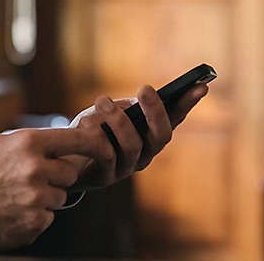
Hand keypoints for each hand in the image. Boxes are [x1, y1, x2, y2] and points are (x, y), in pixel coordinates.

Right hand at [0, 127, 111, 249]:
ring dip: (46, 198)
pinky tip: (14, 211)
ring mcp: (36, 197)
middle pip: (70, 173)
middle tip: (34, 179)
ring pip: (60, 198)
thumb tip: (62, 140)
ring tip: (18, 196)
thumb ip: (32, 142)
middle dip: (58, 178)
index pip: (76, 139)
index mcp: (29, 143)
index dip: (95, 142)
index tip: (105, 146)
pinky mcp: (35, 222)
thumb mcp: (1, 143)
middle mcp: (36, 168)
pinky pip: (48, 218)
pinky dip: (36, 217)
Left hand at [65, 83, 207, 189]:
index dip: (188, 104)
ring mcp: (127, 167)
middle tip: (145, 89)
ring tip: (102, 100)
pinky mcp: (105, 177)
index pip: (175, 118)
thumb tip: (143, 100)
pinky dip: (95, 134)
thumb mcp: (110, 111)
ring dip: (118, 120)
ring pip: (133, 145)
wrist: (63, 157)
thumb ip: (127, 107)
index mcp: (150, 134)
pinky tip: (85, 122)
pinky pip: (106, 156)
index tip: (201, 86)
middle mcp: (146, 153)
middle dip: (156, 111)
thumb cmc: (90, 129)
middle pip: (162, 136)